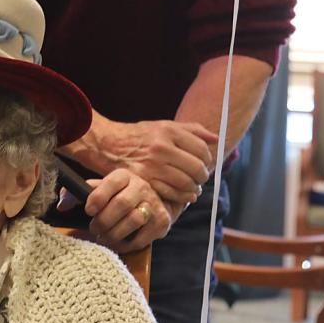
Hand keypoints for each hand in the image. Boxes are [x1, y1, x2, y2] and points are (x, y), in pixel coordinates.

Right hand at [78, 116, 216, 204]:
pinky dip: (182, 196)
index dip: (208, 160)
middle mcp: (161, 147)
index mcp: (168, 131)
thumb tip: (216, 139)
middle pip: (197, 168)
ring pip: (186, 183)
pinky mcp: (143, 179)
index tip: (205, 164)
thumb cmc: (139, 136)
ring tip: (192, 188)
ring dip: (194, 188)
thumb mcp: (164, 126)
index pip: (202, 150)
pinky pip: (171, 192)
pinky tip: (184, 195)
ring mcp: (151, 164)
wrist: (107, 144)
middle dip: (202, 176)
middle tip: (200, 179)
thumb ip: (192, 130)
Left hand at [83, 168, 170, 252]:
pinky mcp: (162, 223)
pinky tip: (117, 243)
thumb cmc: (117, 197)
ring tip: (104, 237)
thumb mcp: (99, 190)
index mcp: (124, 176)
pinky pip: (142, 238)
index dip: (98, 197)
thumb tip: (62, 205)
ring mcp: (154, 204)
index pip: (111, 182)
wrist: (150, 203)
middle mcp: (141, 187)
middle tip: (94, 229)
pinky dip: (126, 244)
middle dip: (104, 220)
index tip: (88, 210)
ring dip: (114, 233)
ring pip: (134, 220)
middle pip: (122, 204)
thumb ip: (78, 194)